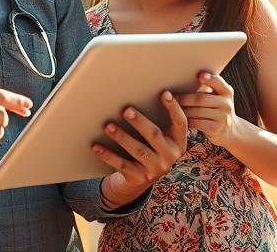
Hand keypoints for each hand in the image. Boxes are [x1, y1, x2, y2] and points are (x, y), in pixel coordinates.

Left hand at [92, 91, 187, 207]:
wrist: (139, 183)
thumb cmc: (149, 150)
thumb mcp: (160, 140)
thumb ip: (158, 121)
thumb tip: (142, 92)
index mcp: (178, 143)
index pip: (180, 123)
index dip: (174, 108)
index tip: (164, 93)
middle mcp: (170, 157)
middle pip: (155, 136)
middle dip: (140, 122)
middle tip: (126, 110)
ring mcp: (154, 169)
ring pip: (137, 150)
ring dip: (122, 137)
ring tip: (108, 126)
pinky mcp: (138, 178)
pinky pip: (121, 164)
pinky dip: (107, 155)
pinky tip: (96, 146)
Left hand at [177, 72, 238, 146]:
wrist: (230, 130)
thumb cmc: (217, 108)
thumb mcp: (218, 96)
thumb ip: (208, 87)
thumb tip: (184, 76)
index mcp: (227, 92)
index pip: (218, 82)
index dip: (209, 79)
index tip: (199, 75)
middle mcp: (227, 104)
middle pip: (201, 99)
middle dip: (184, 98)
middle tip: (169, 97)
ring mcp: (223, 117)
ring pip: (196, 112)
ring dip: (182, 110)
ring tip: (171, 108)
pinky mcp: (216, 129)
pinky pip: (197, 123)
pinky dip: (186, 121)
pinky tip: (179, 119)